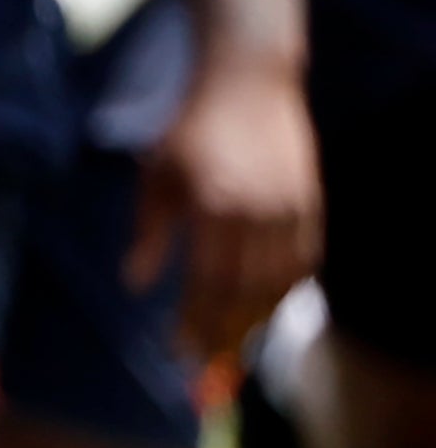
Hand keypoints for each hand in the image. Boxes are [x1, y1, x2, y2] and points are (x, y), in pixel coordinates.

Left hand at [134, 0, 321, 359]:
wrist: (248, 82)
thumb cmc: (190, 129)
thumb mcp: (156, 176)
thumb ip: (148, 233)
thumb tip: (136, 284)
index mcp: (216, 209)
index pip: (207, 284)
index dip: (195, 323)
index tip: (179, 352)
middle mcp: (260, 215)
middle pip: (246, 293)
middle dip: (226, 333)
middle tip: (207, 365)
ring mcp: (293, 210)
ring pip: (279, 283)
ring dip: (257, 320)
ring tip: (235, 346)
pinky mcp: (312, 204)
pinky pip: (304, 262)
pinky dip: (286, 291)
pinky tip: (268, 309)